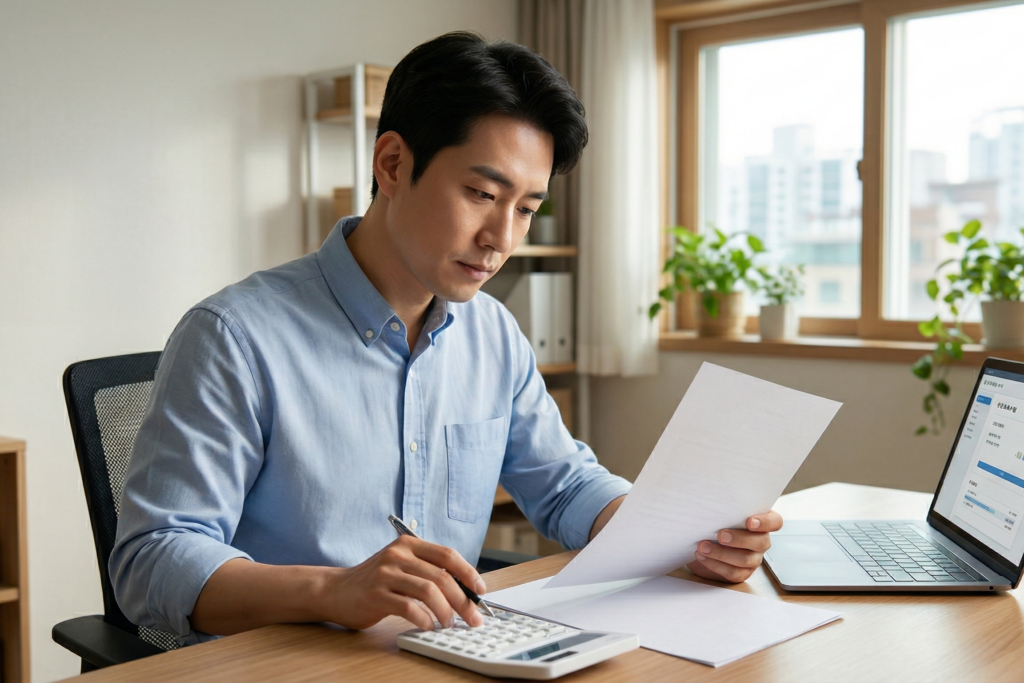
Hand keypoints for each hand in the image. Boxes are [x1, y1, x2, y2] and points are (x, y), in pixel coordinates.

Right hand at [326, 535, 486, 630]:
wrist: (336, 590)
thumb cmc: (375, 581)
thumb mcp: (402, 566)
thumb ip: (427, 571)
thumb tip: (465, 590)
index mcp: (408, 544)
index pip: (447, 555)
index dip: (468, 573)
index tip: (480, 591)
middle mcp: (398, 554)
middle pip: (442, 576)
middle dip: (463, 600)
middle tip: (473, 617)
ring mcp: (386, 573)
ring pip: (429, 591)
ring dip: (445, 611)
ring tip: (448, 623)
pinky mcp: (376, 594)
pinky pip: (409, 607)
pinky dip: (424, 619)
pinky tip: (428, 625)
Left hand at [687, 510, 782, 582]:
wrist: (701, 542)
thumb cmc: (714, 522)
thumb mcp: (721, 513)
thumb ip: (724, 507)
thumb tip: (713, 500)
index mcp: (761, 522)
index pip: (775, 522)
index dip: (765, 522)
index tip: (750, 521)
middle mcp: (761, 541)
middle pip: (761, 542)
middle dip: (739, 539)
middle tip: (720, 535)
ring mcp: (754, 558)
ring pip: (745, 559)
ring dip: (722, 553)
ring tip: (703, 546)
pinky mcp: (742, 573)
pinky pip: (733, 573)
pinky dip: (715, 565)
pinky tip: (702, 556)